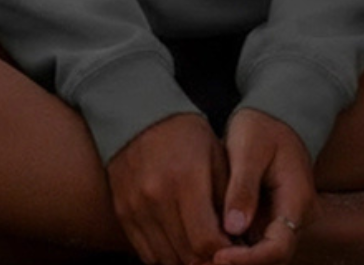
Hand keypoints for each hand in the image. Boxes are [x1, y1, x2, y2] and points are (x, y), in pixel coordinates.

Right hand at [106, 112, 231, 264]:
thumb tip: (240, 238)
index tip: (235, 251)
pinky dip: (165, 256)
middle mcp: (157, 197)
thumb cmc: (186, 134)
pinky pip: (146, 253)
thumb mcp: (216, 156)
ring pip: (165, 259)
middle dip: (208, 261)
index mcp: (185, 180)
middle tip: (221, 256)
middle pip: (186, 255)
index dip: (224, 254)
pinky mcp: (123, 213)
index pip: (206, 241)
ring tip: (201, 252)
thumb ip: (227, 198)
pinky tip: (179, 247)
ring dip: (187, 261)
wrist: (140, 114)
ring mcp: (136, 207)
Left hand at [213, 109, 315, 264]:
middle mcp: (299, 216)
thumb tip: (234, 228)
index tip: (219, 255)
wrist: (274, 115)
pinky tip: (214, 245)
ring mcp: (288, 219)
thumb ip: (243, 187)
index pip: (279, 246)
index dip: (250, 259)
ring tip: (206, 254)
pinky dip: (239, 249)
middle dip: (241, 263)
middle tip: (206, 259)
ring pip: (266, 254)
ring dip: (239, 258)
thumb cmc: (261, 126)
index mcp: (298, 198)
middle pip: (273, 257)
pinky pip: (259, 243)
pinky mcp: (274, 218)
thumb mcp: (249, 148)